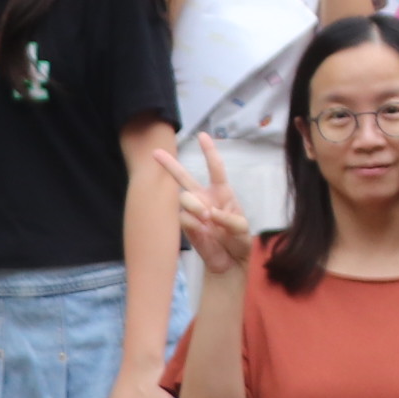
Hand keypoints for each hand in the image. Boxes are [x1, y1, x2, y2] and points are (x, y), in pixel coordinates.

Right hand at [155, 132, 257, 281]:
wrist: (230, 262)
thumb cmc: (238, 240)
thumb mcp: (242, 228)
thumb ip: (230, 219)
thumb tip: (210, 214)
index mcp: (222, 193)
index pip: (215, 169)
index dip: (209, 151)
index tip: (202, 135)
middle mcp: (205, 199)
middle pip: (185, 178)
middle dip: (170, 165)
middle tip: (155, 153)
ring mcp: (194, 212)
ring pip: (185, 198)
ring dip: (196, 206)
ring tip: (208, 219)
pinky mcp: (187, 227)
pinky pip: (184, 219)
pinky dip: (195, 224)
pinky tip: (204, 230)